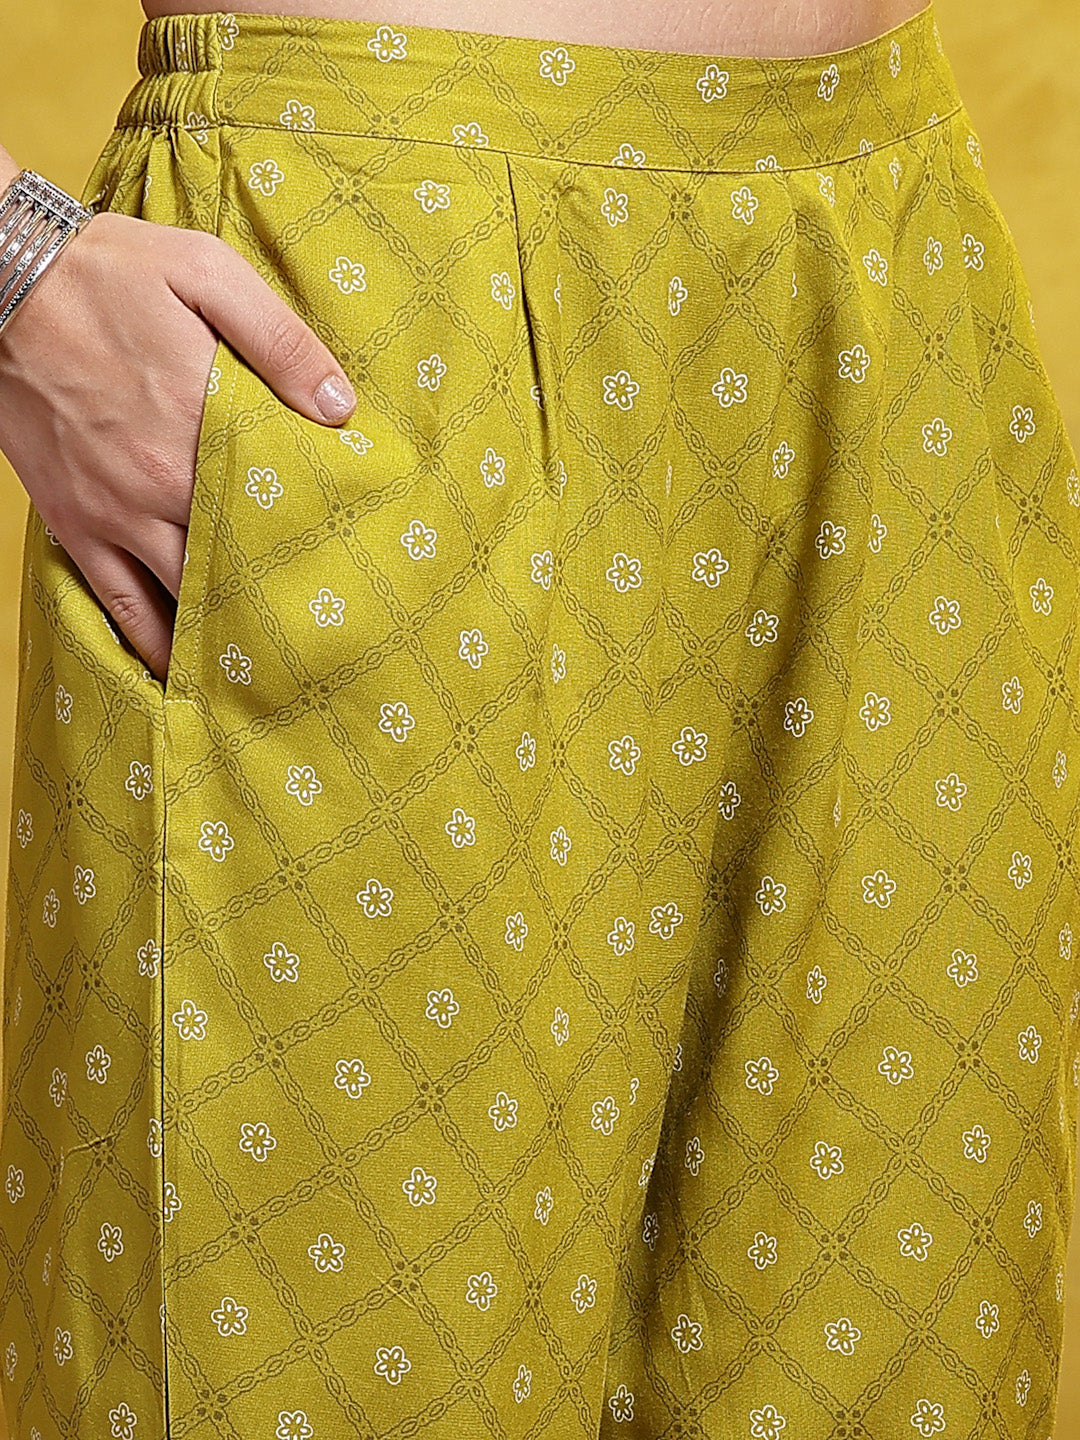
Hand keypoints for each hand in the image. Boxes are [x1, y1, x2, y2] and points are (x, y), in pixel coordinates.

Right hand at [0, 210, 356, 682]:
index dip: (320, 546)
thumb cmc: (108, 272)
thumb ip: (281, 342)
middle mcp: (156, 489)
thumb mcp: (207, 275)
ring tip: (269, 671)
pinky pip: (114, 604)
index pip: (277, 509)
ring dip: (223, 635)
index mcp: (199, 431)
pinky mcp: (71, 523)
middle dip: (278, 602)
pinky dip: (149, 643)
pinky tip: (179, 670)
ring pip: (178, 601)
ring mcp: (111, 514)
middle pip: (234, 568)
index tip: (360, 574)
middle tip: (327, 640)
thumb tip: (342, 407)